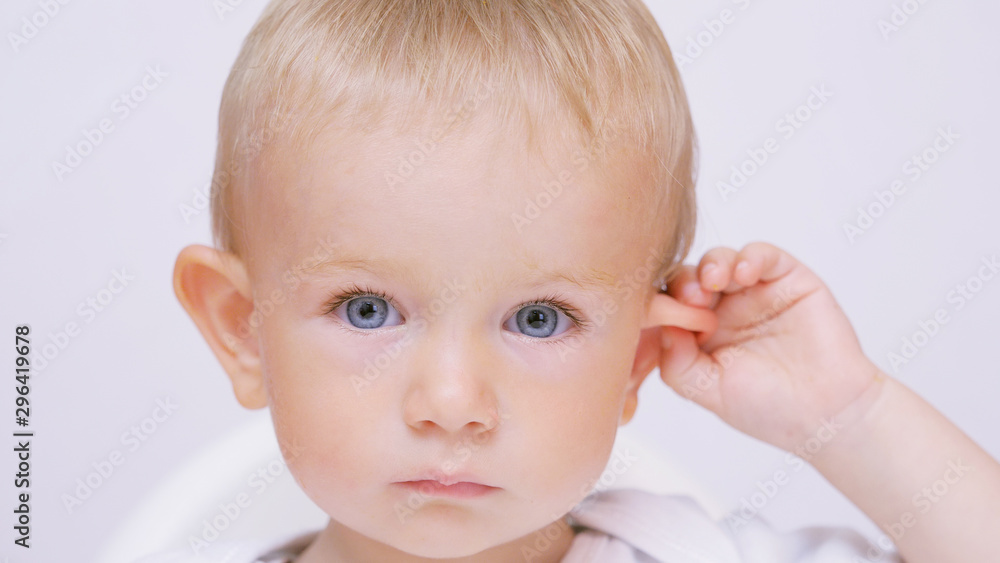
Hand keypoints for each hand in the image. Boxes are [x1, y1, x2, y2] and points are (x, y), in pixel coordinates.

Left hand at [648, 242, 882, 450]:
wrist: (828, 412)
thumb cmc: (769, 408)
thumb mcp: (709, 391)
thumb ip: (677, 363)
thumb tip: (660, 326)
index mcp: (699, 336)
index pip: (668, 306)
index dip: (660, 304)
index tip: (661, 315)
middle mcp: (722, 311)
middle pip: (688, 278)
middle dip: (683, 283)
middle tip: (691, 299)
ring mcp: (753, 293)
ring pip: (719, 260)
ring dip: (711, 265)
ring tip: (713, 283)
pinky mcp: (786, 279)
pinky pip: (761, 254)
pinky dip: (748, 257)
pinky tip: (743, 274)